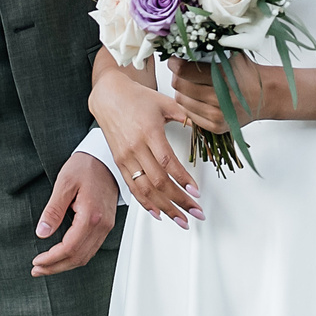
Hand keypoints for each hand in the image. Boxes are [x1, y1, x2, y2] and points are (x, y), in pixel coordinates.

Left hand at [30, 153, 118, 276]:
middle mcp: (102, 225)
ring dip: (65, 264)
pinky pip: (91, 248)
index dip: (51, 259)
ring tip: (46, 266)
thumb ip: (53, 210)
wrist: (105, 158)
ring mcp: (106, 226)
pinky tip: (63, 255)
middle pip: (78, 257)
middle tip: (37, 269)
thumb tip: (42, 232)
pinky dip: (76, 256)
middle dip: (56, 267)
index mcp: (91, 216)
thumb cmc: (86, 167)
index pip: (69, 248)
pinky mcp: (106, 225)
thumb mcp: (64, 184)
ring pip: (86, 256)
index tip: (36, 261)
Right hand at [90, 68, 202, 226]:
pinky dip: (145, 203)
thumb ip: (186, 117)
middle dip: (179, 200)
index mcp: (148, 131)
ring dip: (165, 208)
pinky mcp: (119, 163)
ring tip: (181, 219)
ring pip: (145, 189)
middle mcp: (135, 147)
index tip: (195, 192)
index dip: (182, 179)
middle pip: (158, 181)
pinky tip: (158, 212)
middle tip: (196, 212)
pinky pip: (132, 188)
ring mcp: (125, 157)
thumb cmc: (137, 98)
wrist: (108, 96)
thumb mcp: (165, 103)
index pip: (167, 162)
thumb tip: (206, 129)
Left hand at [167, 55, 281, 132]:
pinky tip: (198, 97)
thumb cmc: (247, 74)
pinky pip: (189, 114)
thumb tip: (183, 45)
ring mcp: (217, 115)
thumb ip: (208, 50)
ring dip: (182, 91)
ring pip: (181, 101)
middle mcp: (219, 99)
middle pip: (179, 86)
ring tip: (191, 84)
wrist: (264, 96)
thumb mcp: (230, 55)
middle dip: (177, 76)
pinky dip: (189, 104)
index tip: (175, 59)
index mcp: (222, 77)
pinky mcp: (215, 127)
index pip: (183, 71)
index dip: (175, 63)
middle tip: (182, 71)